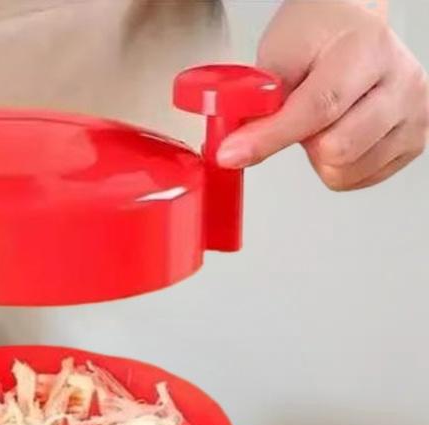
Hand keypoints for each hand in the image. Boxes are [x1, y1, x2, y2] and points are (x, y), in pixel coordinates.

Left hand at [218, 0, 428, 190]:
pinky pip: (358, 180)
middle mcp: (402, 79)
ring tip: (321, 124)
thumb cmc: (316, 38)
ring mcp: (415, 112)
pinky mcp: (415, 140)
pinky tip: (337, 135)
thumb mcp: (278, 55)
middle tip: (298, 118)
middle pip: (337, 148)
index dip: (270, 137)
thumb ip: (259, 103)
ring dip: (318, 158)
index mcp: (368, 47)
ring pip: (346, 170)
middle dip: (302, 142)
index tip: (232, 154)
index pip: (318, 107)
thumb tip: (234, 151)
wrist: (348, 27)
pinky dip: (337, 167)